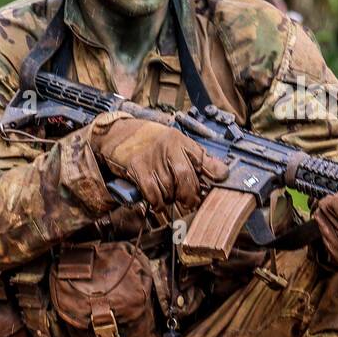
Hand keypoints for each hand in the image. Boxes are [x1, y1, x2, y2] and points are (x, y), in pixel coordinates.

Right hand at [90, 112, 229, 220]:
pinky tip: (158, 203)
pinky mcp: (137, 166)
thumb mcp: (173, 143)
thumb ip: (194, 157)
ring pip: (168, 188)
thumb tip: (220, 173)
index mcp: (180, 140)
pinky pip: (152, 192)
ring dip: (169, 199)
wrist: (118, 133)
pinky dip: (157, 202)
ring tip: (167, 197)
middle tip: (189, 203)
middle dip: (189, 195)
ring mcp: (152, 156)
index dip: (214, 174)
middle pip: (185, 177)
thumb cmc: (148, 141)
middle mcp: (168, 146)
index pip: (204, 159)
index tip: (215, 185)